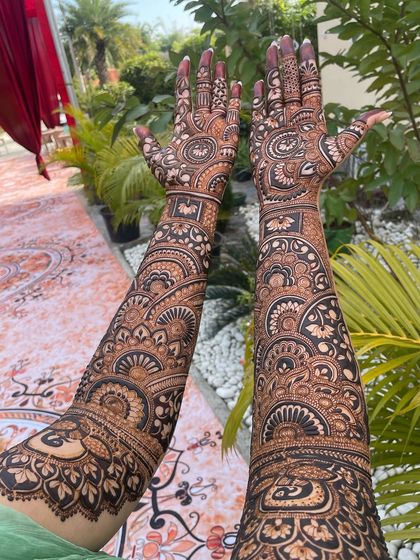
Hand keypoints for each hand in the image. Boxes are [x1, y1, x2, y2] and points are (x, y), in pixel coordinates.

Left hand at [135, 49, 240, 202]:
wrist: (191, 194)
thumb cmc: (173, 179)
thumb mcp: (155, 158)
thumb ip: (148, 142)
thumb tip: (135, 128)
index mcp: (183, 126)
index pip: (184, 95)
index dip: (184, 77)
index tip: (185, 58)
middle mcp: (200, 124)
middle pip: (204, 92)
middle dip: (205, 72)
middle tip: (207, 51)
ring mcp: (215, 130)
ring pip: (219, 99)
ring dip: (220, 81)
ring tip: (221, 61)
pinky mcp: (229, 139)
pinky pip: (235, 116)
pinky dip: (237, 101)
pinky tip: (238, 85)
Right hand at [250, 36, 390, 205]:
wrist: (289, 194)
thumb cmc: (314, 175)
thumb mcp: (339, 148)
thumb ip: (358, 128)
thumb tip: (386, 113)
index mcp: (312, 118)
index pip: (310, 83)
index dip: (308, 64)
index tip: (306, 44)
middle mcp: (294, 118)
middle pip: (291, 82)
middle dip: (287, 60)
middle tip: (284, 38)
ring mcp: (277, 126)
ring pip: (274, 92)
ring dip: (272, 72)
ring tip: (270, 49)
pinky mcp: (260, 136)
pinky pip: (258, 112)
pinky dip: (258, 97)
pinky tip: (258, 82)